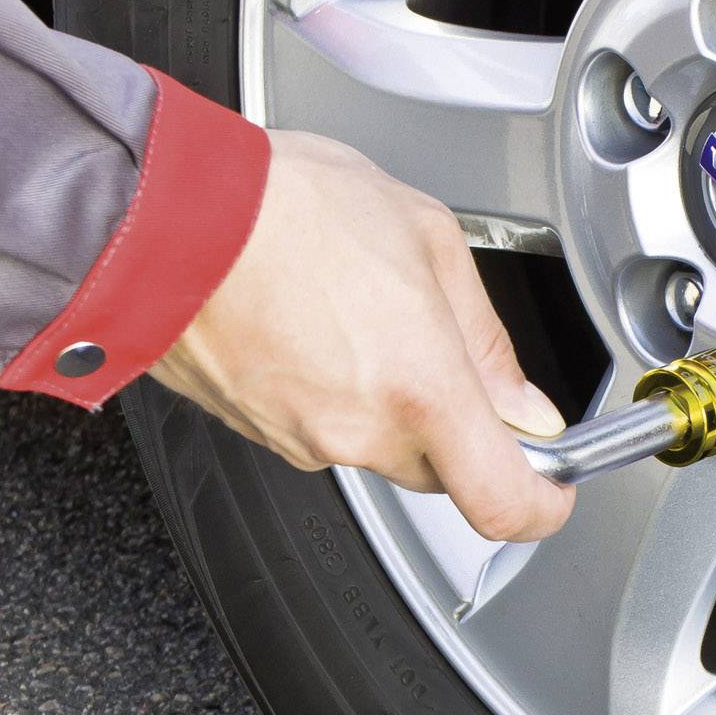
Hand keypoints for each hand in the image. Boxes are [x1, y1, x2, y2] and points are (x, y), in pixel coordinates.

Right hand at [153, 130, 574, 542]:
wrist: (163, 216)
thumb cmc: (284, 207)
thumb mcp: (426, 236)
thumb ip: (485, 337)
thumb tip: (521, 402)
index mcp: (420, 387)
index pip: (503, 502)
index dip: (540, 506)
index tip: (552, 487)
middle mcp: (360, 432)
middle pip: (440, 467)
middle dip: (454, 420)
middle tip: (436, 341)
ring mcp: (302, 439)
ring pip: (376, 444)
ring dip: (384, 394)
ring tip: (356, 306)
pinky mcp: (257, 431)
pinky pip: (319, 426)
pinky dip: (329, 387)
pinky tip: (312, 319)